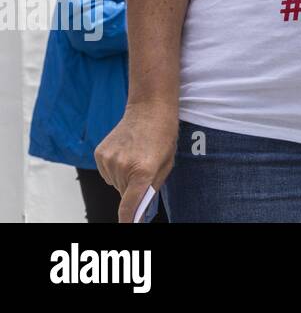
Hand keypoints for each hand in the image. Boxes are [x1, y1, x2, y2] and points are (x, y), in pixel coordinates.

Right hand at [94, 104, 177, 222]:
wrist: (150, 108)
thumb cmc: (163, 136)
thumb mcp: (166, 164)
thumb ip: (152, 187)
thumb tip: (139, 209)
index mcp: (143, 171)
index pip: (129, 205)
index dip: (128, 219)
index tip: (127, 226)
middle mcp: (123, 167)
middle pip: (123, 193)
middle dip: (132, 187)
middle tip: (143, 168)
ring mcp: (109, 160)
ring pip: (114, 182)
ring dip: (123, 177)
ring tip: (135, 157)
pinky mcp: (99, 153)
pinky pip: (106, 172)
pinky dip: (114, 168)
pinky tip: (125, 152)